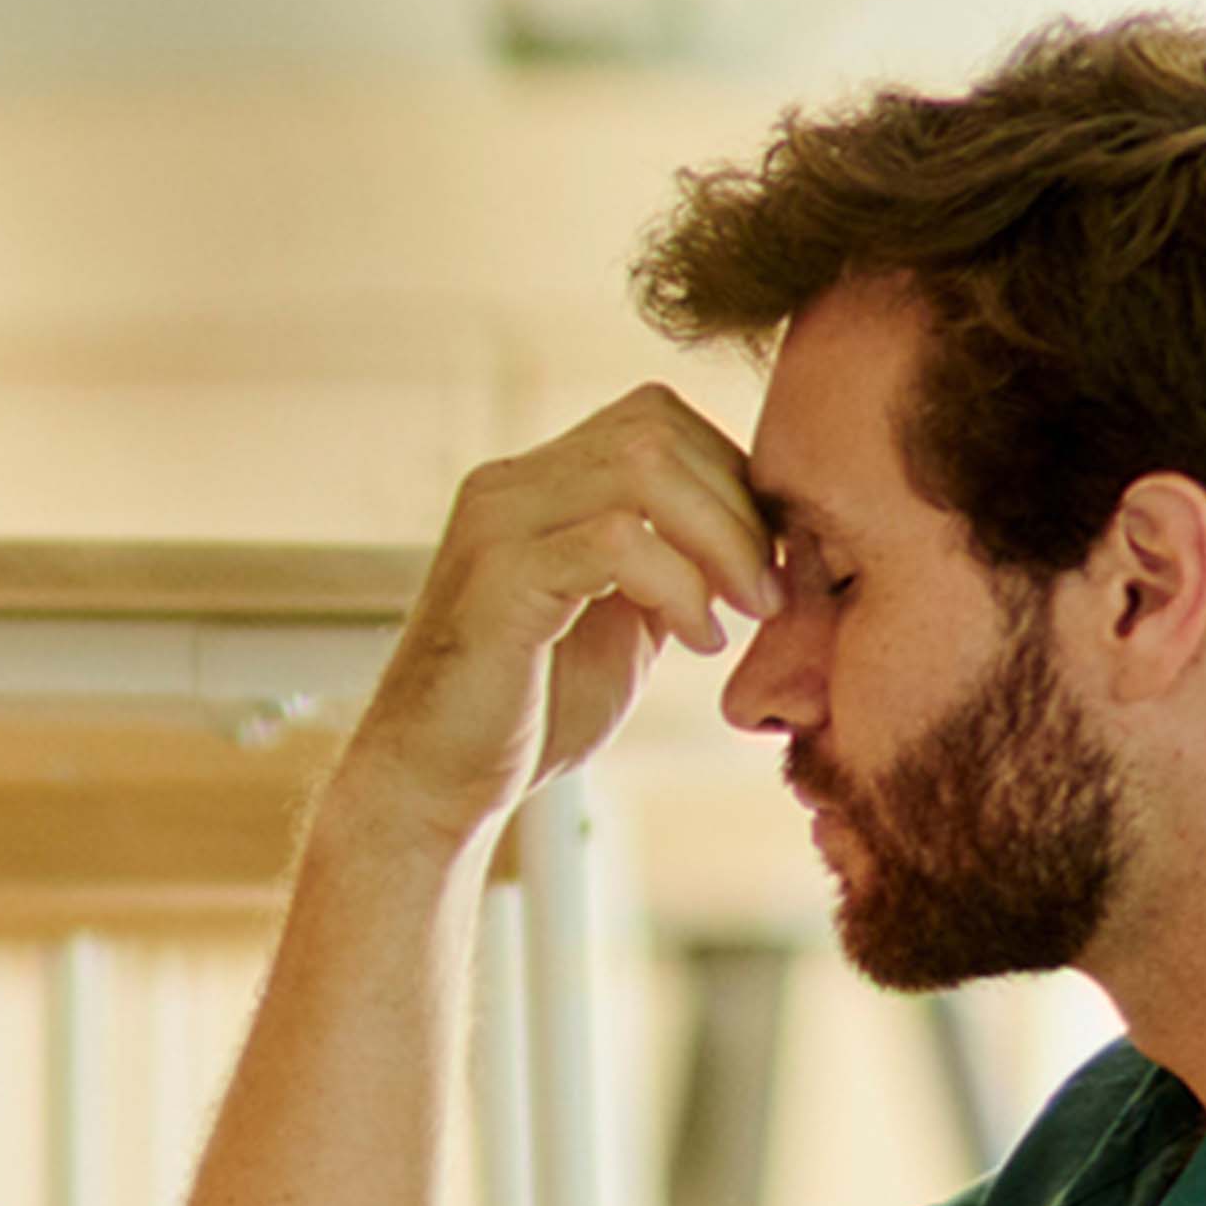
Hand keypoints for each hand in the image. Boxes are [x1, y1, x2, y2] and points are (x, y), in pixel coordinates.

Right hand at [343, 386, 779, 843]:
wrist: (436, 785)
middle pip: (655, 429)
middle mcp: (509, 484)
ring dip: (720, 540)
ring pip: (642, 468)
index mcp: (537, 484)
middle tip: (770, 593)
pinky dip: (678, 585)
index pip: (655, 419)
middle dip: (737, 508)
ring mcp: (498, 524)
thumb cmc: (531, 711)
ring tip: (744, 612)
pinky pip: (615, 541)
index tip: (767, 560)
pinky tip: (696, 640)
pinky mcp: (499, 578)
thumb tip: (756, 530)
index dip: (730, 476)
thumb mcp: (623, 620)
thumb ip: (671, 563)